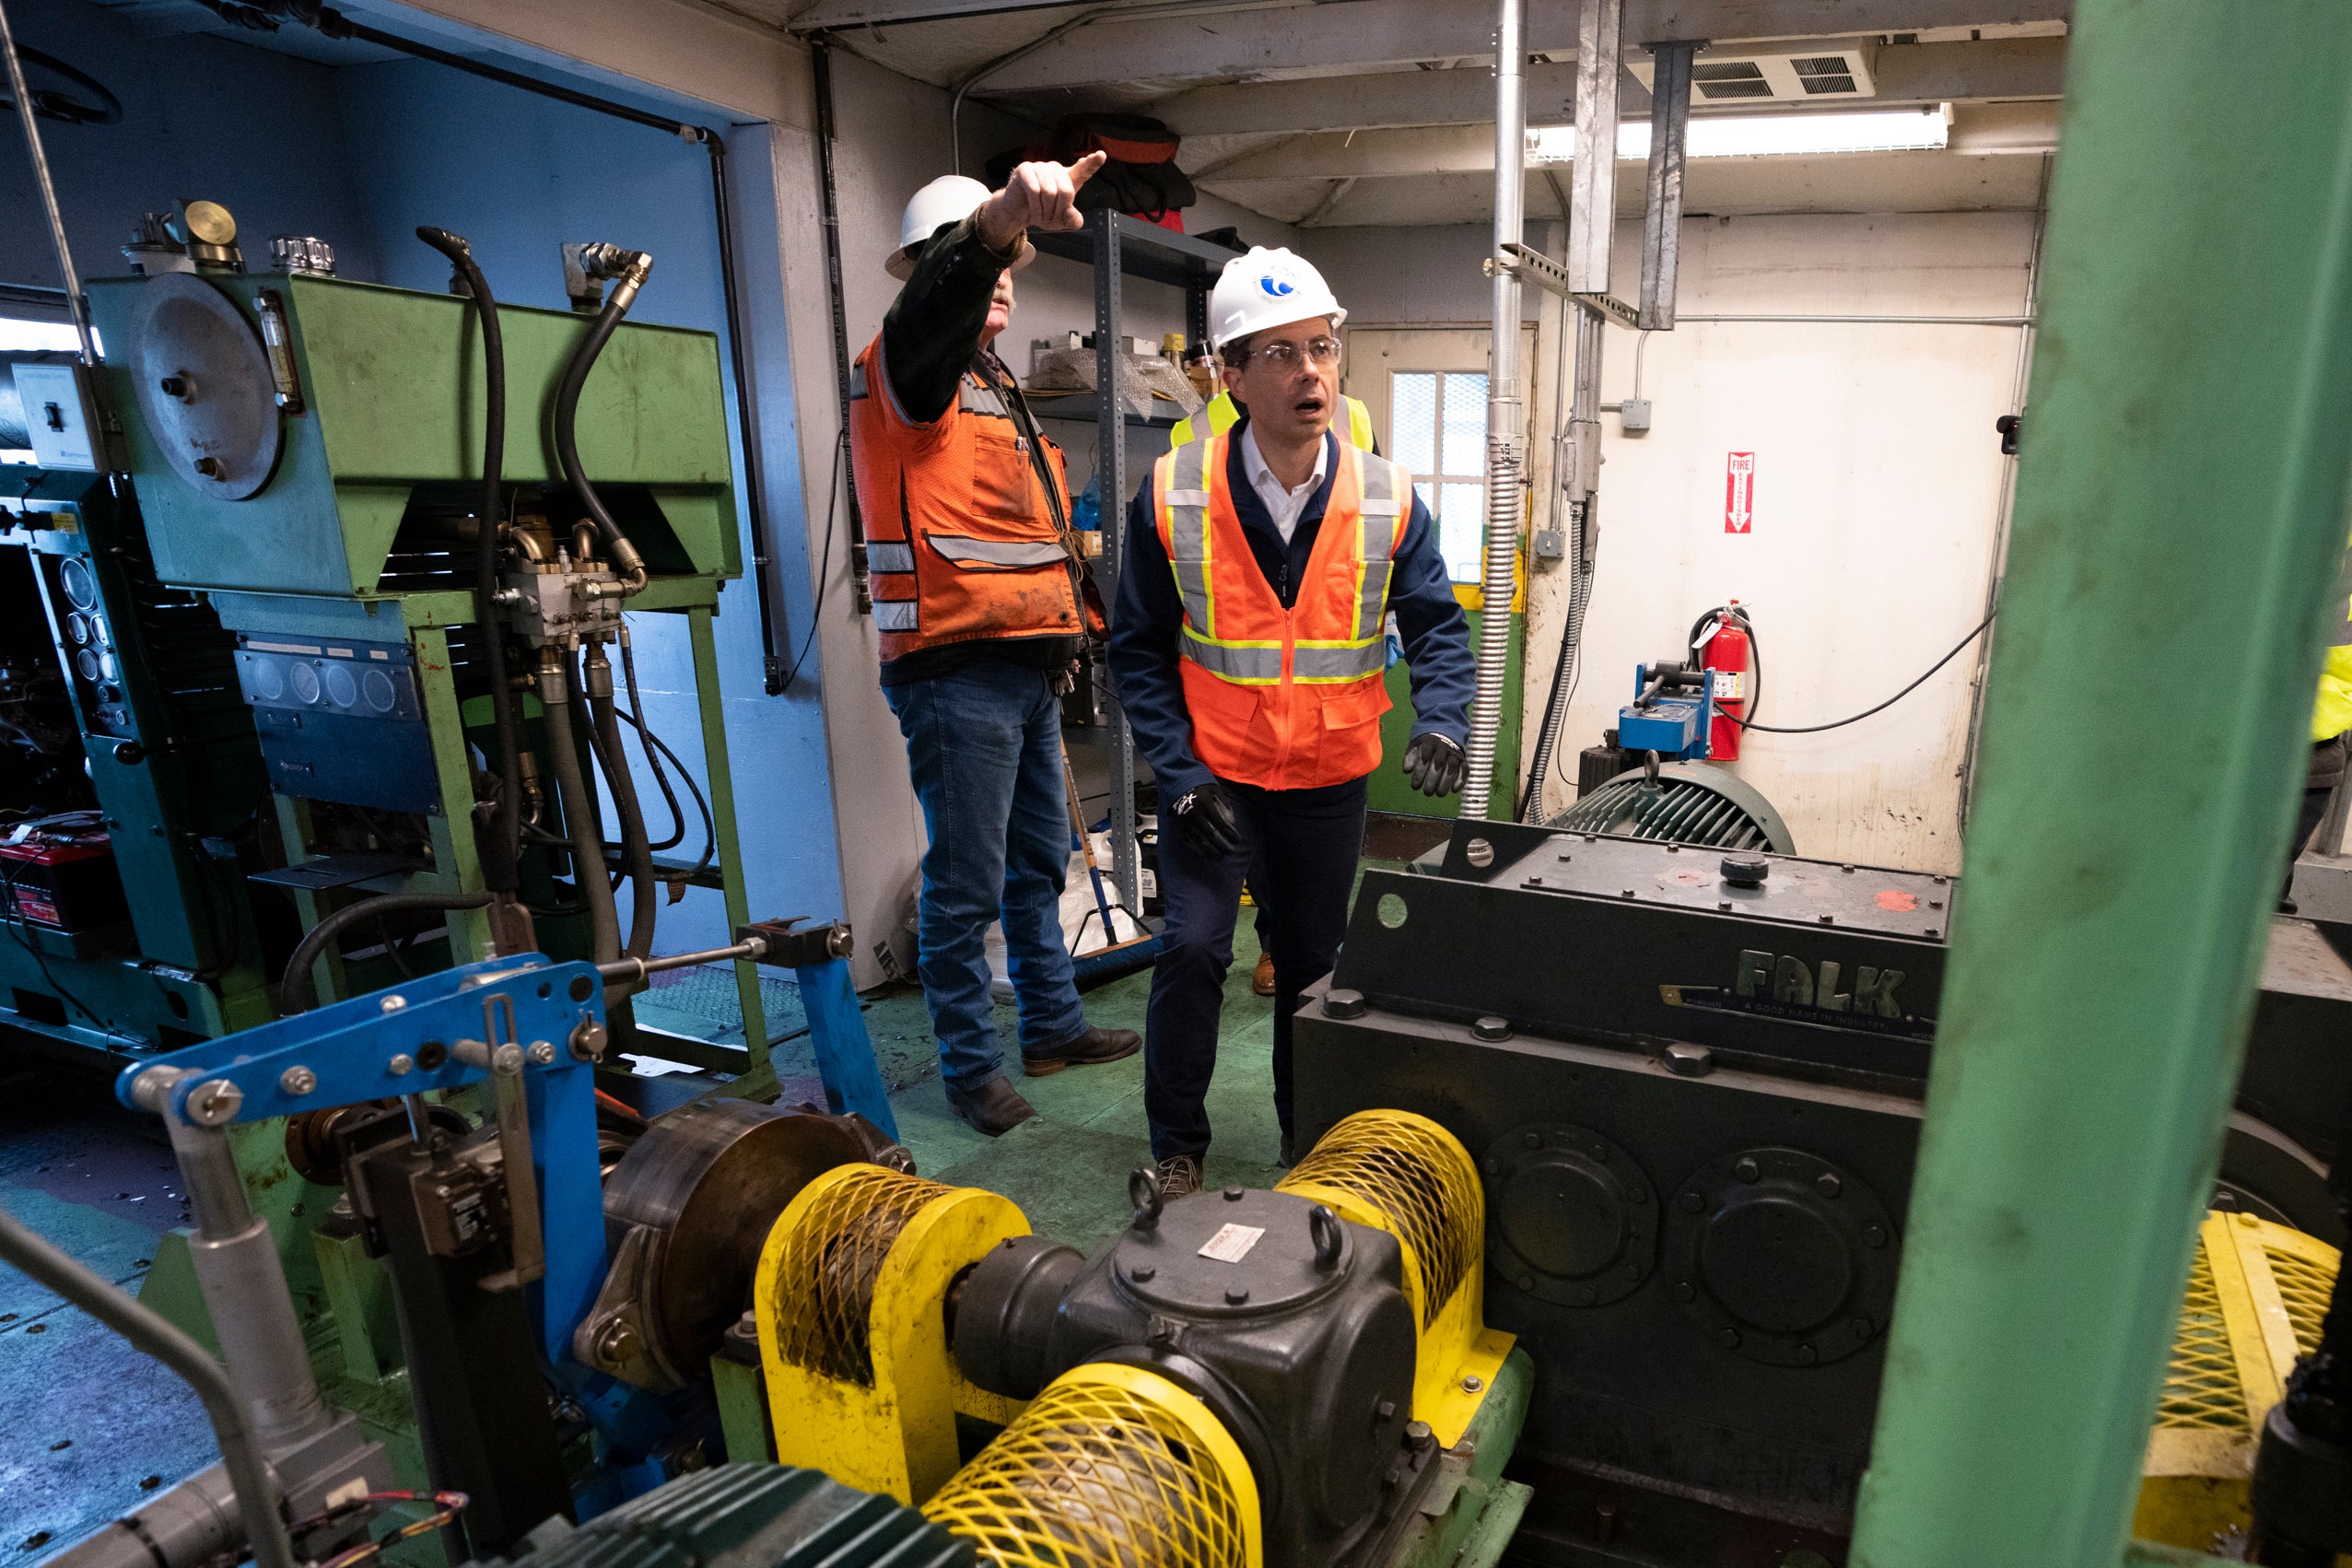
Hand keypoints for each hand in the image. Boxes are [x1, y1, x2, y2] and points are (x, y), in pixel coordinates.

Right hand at [976, 151, 1107, 252]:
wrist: (1018, 210)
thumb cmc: (1042, 210)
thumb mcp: (1061, 220)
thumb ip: (1073, 219)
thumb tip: (1072, 214)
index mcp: (1069, 178)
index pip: (1084, 169)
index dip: (1093, 162)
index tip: (1101, 155)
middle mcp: (1056, 169)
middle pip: (1066, 190)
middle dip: (1059, 211)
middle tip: (1051, 220)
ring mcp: (1040, 167)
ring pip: (1050, 191)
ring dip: (1045, 211)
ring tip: (1041, 217)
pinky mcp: (1025, 170)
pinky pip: (1034, 190)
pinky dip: (1035, 207)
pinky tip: (1033, 211)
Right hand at [1171, 781, 1241, 860]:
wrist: (1177, 781)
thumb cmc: (1199, 784)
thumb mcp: (1214, 788)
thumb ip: (1224, 802)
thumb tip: (1232, 819)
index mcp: (1205, 804)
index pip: (1221, 823)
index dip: (1230, 833)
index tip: (1238, 840)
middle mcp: (1195, 814)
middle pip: (1211, 834)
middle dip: (1222, 845)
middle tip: (1231, 852)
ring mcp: (1185, 820)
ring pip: (1199, 839)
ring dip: (1210, 850)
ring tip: (1219, 856)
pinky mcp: (1177, 823)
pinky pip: (1186, 838)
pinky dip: (1195, 847)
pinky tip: (1203, 853)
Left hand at [1403, 733, 1465, 797]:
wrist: (1444, 732)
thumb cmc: (1426, 745)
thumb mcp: (1415, 745)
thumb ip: (1410, 757)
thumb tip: (1406, 770)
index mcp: (1429, 743)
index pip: (1424, 756)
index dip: (1420, 772)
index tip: (1415, 785)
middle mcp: (1443, 747)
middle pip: (1439, 762)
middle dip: (1433, 779)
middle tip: (1427, 792)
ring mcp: (1454, 753)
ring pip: (1452, 766)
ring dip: (1446, 781)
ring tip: (1439, 794)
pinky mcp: (1462, 759)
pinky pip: (1465, 769)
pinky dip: (1461, 779)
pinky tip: (1454, 790)